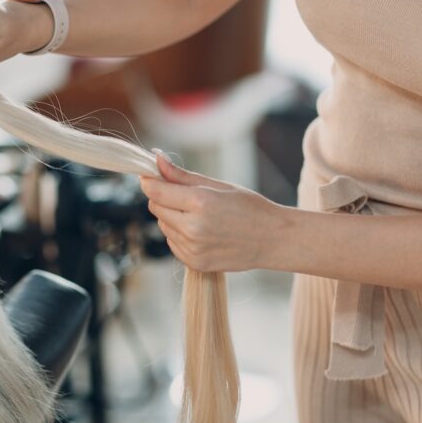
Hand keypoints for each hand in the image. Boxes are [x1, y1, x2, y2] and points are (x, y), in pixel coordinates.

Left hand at [140, 151, 286, 272]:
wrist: (272, 239)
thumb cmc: (249, 207)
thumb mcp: (218, 185)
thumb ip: (182, 175)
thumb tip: (156, 159)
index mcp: (200, 202)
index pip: (156, 191)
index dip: (149, 181)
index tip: (148, 176)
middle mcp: (193, 228)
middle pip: (156, 208)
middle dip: (164, 198)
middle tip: (185, 195)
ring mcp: (193, 249)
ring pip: (163, 226)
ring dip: (172, 218)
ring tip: (199, 215)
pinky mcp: (194, 263)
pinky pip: (172, 243)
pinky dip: (179, 235)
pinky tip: (201, 231)